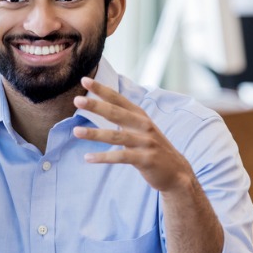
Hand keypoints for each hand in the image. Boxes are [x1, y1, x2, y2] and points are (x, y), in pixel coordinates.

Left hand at [71, 77, 194, 192]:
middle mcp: (143, 126)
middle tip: (77, 100)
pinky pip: (121, 157)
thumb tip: (102, 106)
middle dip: (96, 106)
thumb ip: (124, 118)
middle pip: (116, 113)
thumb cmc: (152, 148)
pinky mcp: (145, 159)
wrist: (176, 172)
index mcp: (140, 116)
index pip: (118, 99)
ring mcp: (145, 142)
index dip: (102, 89)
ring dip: (95, 134)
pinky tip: (88, 158)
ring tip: (76, 131)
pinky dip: (103, 157)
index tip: (85, 80)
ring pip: (116, 136)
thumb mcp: (141, 129)